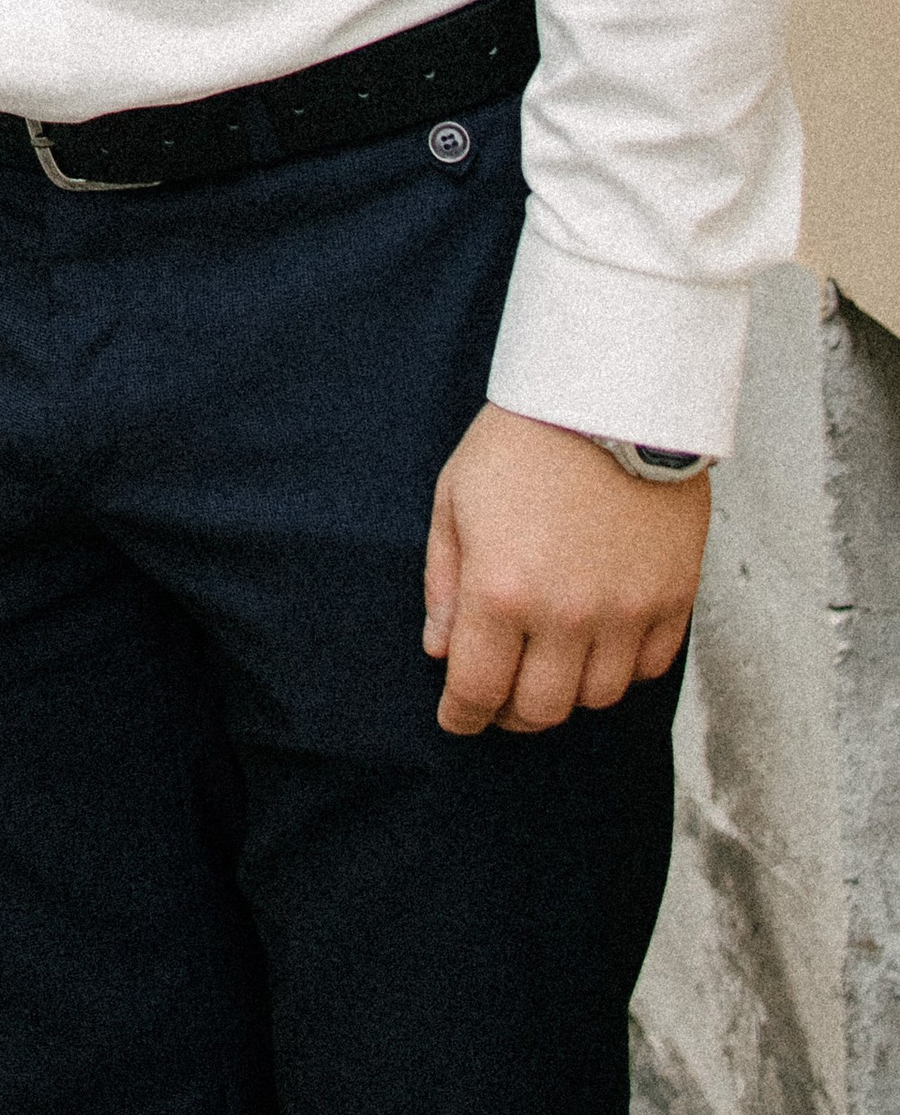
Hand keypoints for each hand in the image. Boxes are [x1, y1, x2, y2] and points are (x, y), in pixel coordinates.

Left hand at [423, 405, 705, 735]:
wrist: (611, 395)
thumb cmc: (522, 440)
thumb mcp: (455, 499)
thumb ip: (445, 582)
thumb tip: (441, 650)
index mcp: (501, 591)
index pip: (478, 690)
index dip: (462, 716)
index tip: (457, 719)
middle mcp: (566, 614)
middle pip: (540, 710)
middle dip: (511, 714)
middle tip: (501, 699)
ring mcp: (626, 610)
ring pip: (597, 697)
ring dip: (568, 692)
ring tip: (550, 664)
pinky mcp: (673, 597)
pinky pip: (648, 668)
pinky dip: (621, 669)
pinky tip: (600, 644)